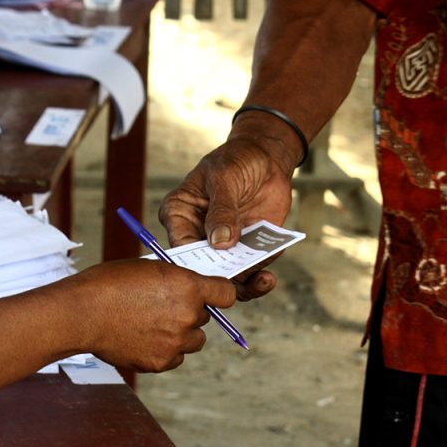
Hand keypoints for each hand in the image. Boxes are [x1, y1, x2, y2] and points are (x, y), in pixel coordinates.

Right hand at [67, 259, 236, 372]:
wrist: (81, 313)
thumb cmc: (109, 284)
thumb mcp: (148, 268)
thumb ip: (173, 279)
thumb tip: (187, 288)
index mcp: (187, 286)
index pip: (226, 294)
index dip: (218, 294)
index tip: (212, 296)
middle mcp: (188, 315)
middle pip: (206, 318)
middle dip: (190, 313)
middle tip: (164, 308)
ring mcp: (176, 342)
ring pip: (193, 341)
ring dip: (181, 335)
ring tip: (153, 325)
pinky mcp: (162, 362)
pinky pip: (175, 358)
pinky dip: (165, 351)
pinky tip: (143, 339)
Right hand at [159, 131, 294, 300]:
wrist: (267, 160)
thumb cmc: (236, 160)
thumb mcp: (225, 178)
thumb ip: (222, 209)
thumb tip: (219, 243)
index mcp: (179, 215)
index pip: (179, 245)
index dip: (192, 264)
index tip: (209, 275)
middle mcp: (195, 236)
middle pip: (201, 269)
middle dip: (219, 281)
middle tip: (238, 283)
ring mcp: (221, 248)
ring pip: (225, 279)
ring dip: (243, 286)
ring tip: (262, 281)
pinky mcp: (245, 252)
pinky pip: (249, 274)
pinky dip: (258, 279)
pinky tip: (267, 277)